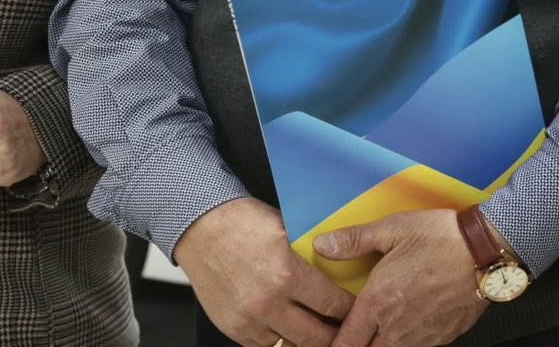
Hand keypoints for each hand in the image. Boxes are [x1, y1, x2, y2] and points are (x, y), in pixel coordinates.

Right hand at [174, 197, 354, 346]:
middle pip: (316, 336)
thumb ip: (311, 255)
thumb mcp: (287, 230)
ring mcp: (249, 320)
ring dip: (305, 339)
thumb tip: (340, 265)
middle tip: (344, 328)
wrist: (201, 229)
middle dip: (334, 334)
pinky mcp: (233, 328)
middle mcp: (268, 303)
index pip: (332, 305)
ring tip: (317, 330)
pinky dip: (279, 340)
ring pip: (290, 345)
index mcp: (287, 274)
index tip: (357, 310)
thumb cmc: (242, 223)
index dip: (349, 310)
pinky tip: (288, 329)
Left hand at [315, 209, 487, 346]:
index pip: (344, 343)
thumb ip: (354, 240)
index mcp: (378, 302)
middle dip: (357, 345)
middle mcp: (396, 327)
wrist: (487, 251)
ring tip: (382, 327)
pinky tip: (410, 323)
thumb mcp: (393, 229)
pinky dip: (407, 341)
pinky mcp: (443, 338)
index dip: (333, 344)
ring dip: (382, 343)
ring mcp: (421, 337)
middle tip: (355, 332)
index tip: (329, 338)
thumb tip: (322, 245)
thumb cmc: (441, 238)